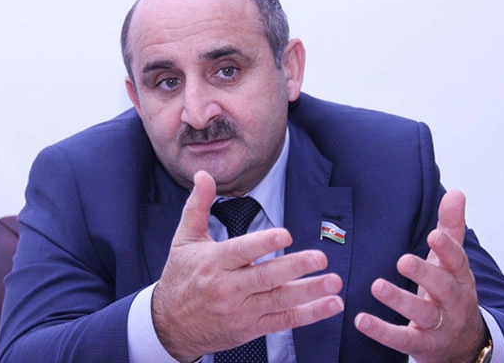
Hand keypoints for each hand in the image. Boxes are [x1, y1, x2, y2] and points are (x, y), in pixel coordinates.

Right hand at [152, 171, 343, 361]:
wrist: (169, 326)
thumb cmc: (180, 277)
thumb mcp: (183, 240)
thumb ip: (198, 206)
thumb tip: (204, 174)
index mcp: (213, 263)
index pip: (241, 252)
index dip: (263, 243)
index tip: (286, 235)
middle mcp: (228, 288)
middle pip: (265, 277)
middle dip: (295, 268)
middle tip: (320, 259)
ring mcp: (241, 310)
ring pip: (279, 301)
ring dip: (309, 292)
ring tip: (333, 283)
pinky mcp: (251, 328)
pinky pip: (283, 321)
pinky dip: (309, 314)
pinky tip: (331, 305)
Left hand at [354, 190, 486, 362]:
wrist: (464, 345)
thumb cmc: (451, 293)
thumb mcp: (452, 262)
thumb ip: (451, 228)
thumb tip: (457, 193)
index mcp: (460, 278)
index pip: (457, 262)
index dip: (447, 249)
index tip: (434, 236)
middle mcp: (454, 302)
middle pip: (443, 287)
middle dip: (424, 274)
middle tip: (403, 261)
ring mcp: (439, 326)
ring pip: (422, 314)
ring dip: (399, 300)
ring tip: (377, 286)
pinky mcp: (422, 346)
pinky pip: (402, 339)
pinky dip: (382, 331)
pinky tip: (361, 320)